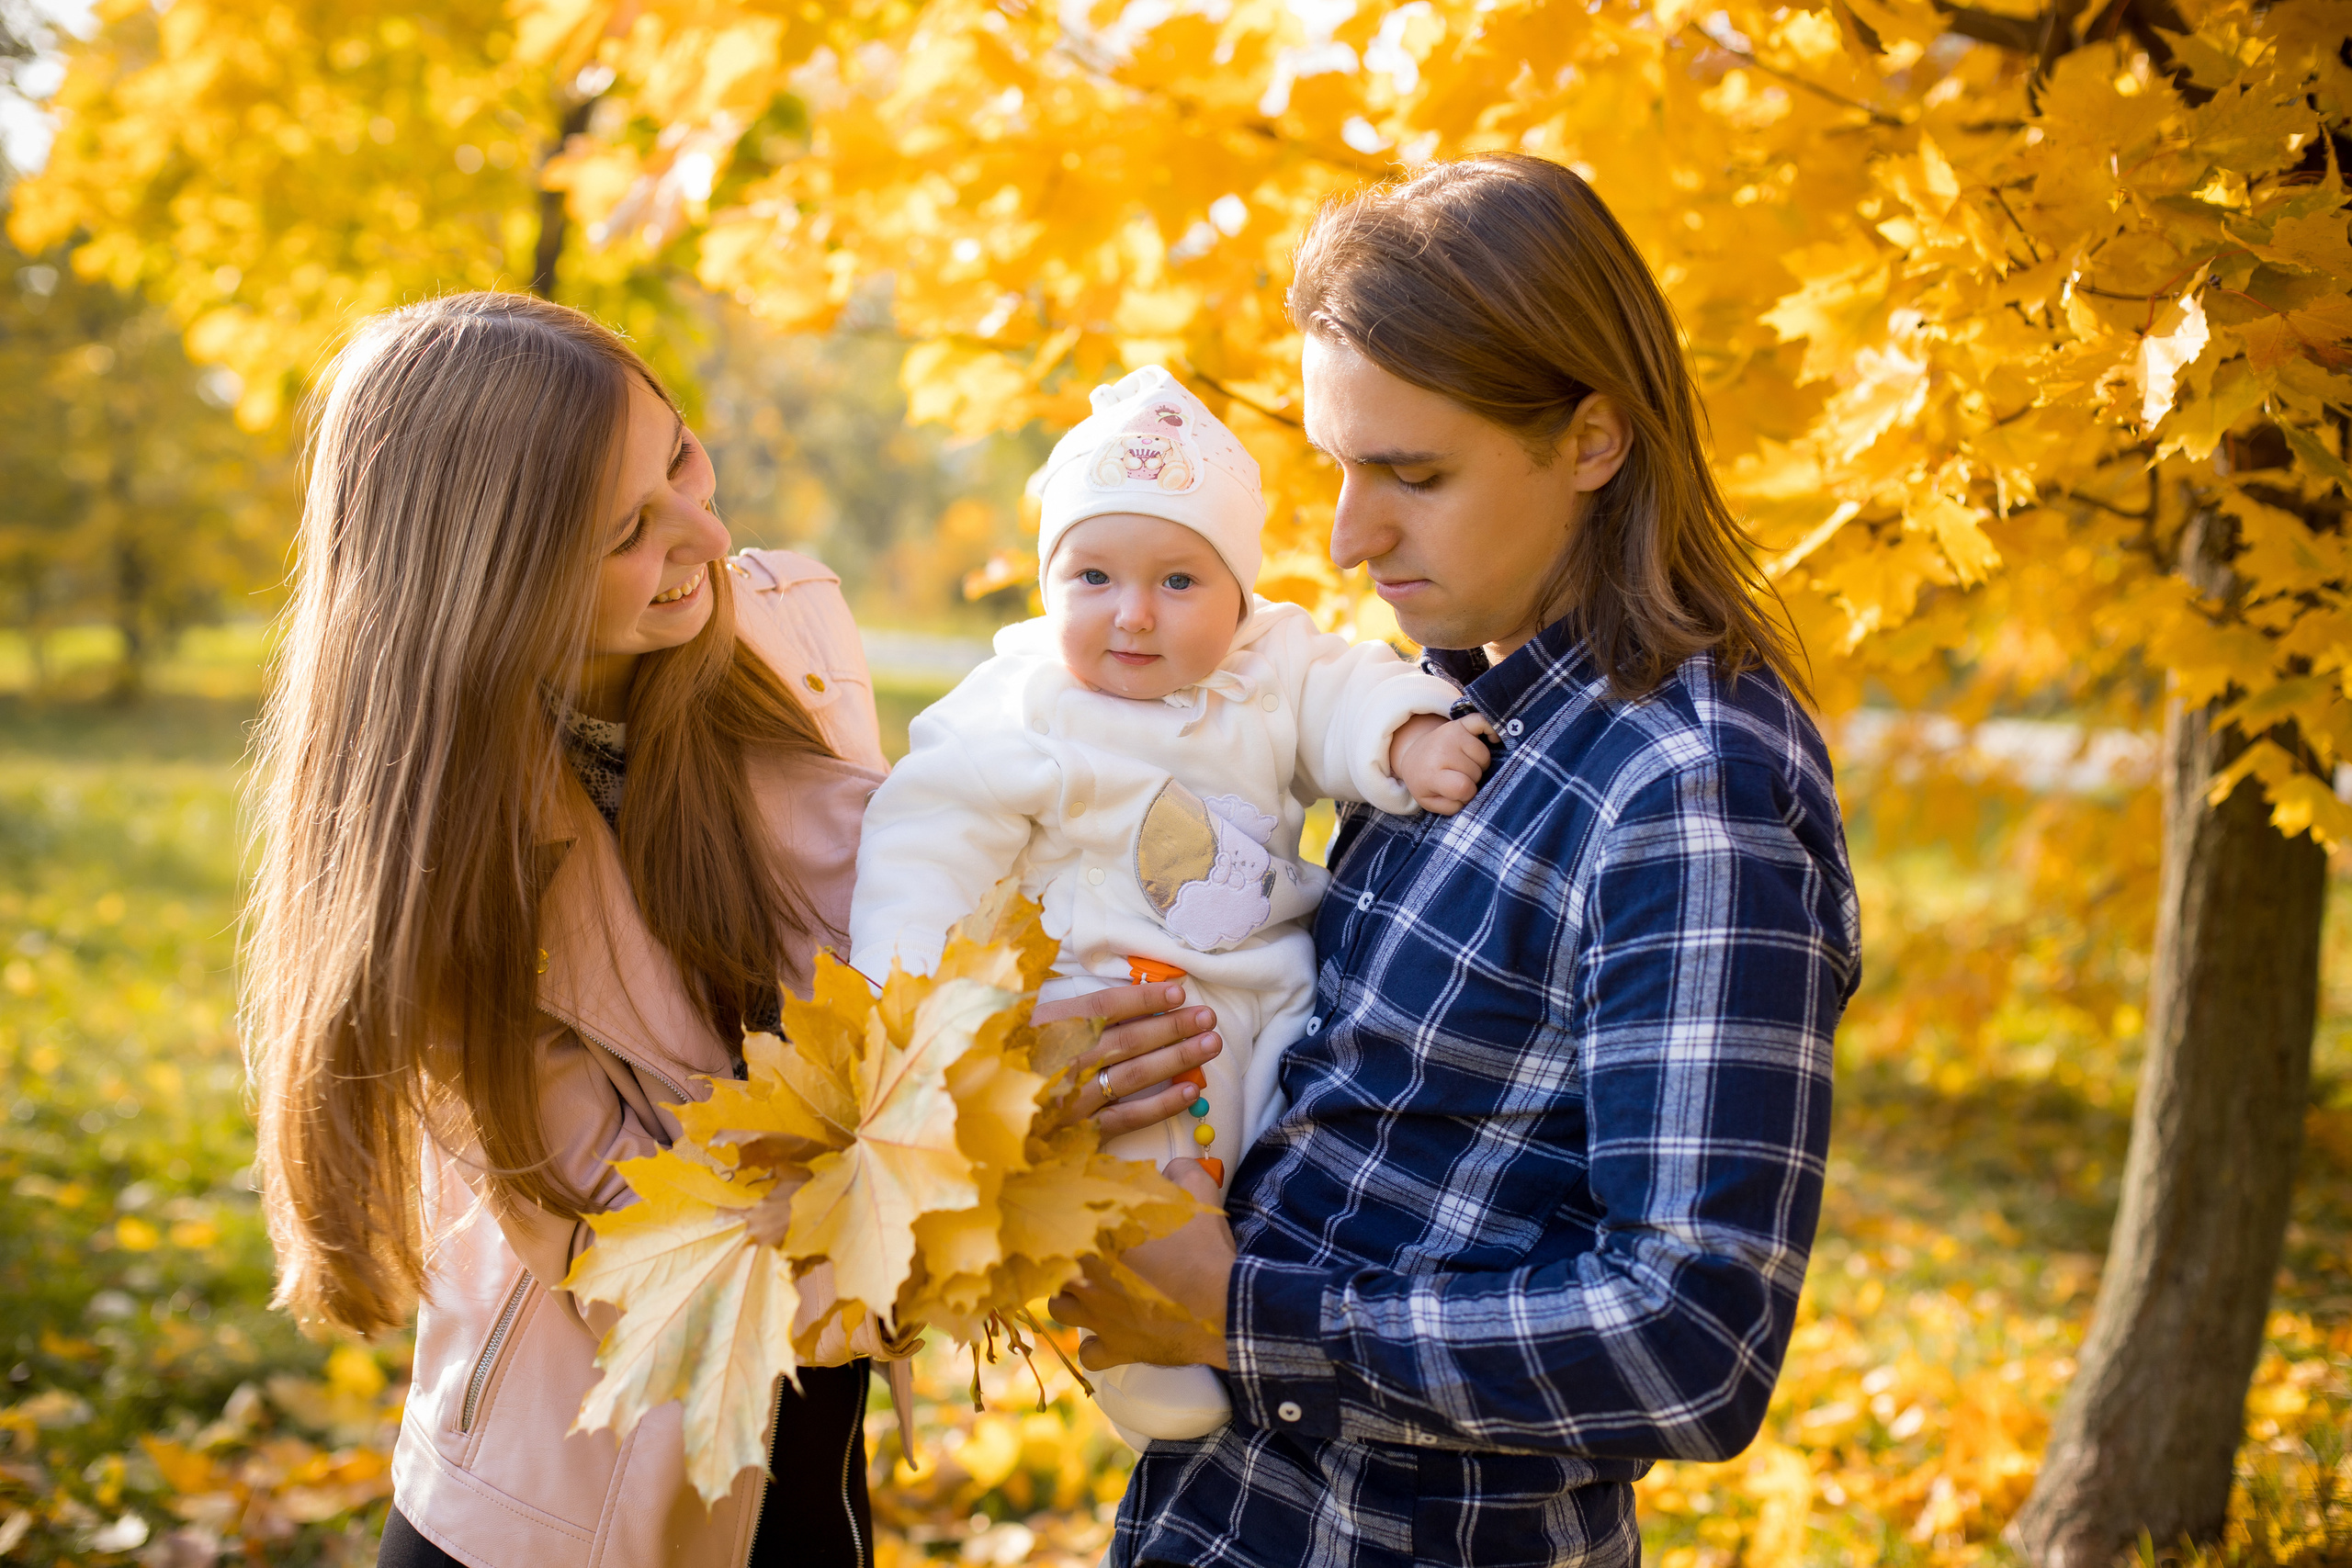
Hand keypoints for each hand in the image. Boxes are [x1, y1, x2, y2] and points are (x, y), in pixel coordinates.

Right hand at [1032, 982, 1222, 1137]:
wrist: (987, 1120)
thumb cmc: (1018, 1063)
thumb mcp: (1031, 1024)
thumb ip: (1074, 1008)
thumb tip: (1132, 991)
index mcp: (1049, 1027)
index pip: (1105, 1005)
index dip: (1145, 998)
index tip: (1178, 992)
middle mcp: (1063, 1061)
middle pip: (1128, 1039)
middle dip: (1173, 1026)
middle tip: (1208, 1017)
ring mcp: (1073, 1098)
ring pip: (1133, 1075)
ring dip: (1176, 1058)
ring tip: (1210, 1044)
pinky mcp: (1082, 1131)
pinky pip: (1128, 1116)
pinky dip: (1161, 1104)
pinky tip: (1190, 1090)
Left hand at [1048, 1159, 1234, 1368]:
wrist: (1225, 1307)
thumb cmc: (1205, 1251)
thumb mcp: (1197, 1194)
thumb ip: (1178, 1171)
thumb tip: (1170, 1167)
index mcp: (1099, 1235)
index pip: (1063, 1217)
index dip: (1073, 1215)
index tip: (1086, 1215)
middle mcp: (1087, 1277)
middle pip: (1053, 1264)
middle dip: (1068, 1256)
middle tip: (1091, 1252)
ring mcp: (1097, 1316)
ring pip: (1059, 1308)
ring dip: (1072, 1299)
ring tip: (1092, 1292)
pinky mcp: (1116, 1348)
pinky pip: (1089, 1353)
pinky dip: (1097, 1345)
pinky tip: (1110, 1333)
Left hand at [1389, 712, 1493, 814]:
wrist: (1413, 757)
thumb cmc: (1425, 783)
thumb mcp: (1430, 802)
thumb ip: (1451, 807)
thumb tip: (1471, 796)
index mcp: (1431, 773)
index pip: (1463, 787)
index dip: (1467, 794)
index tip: (1459, 793)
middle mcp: (1441, 750)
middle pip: (1476, 772)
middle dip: (1472, 779)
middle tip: (1458, 777)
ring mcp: (1451, 733)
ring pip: (1484, 756)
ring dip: (1479, 764)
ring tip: (1464, 765)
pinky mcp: (1459, 723)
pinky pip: (1483, 722)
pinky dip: (1491, 730)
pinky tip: (1491, 740)